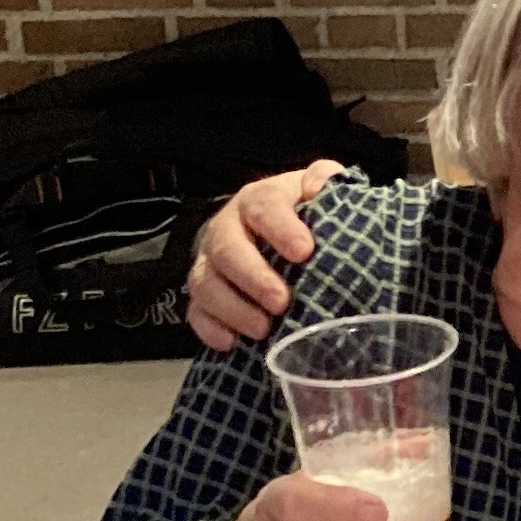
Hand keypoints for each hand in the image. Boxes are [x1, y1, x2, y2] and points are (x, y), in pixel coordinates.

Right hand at [186, 163, 339, 349]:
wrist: (278, 235)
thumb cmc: (302, 216)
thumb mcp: (317, 190)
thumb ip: (325, 178)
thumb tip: (319, 187)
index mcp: (257, 200)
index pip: (263, 207)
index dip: (281, 228)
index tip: (305, 251)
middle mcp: (226, 229)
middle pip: (227, 249)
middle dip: (253, 277)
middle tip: (282, 301)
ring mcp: (209, 263)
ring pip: (205, 283)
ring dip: (232, 309)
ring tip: (263, 329)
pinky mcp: (202, 295)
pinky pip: (195, 312)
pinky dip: (210, 329)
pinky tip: (232, 343)